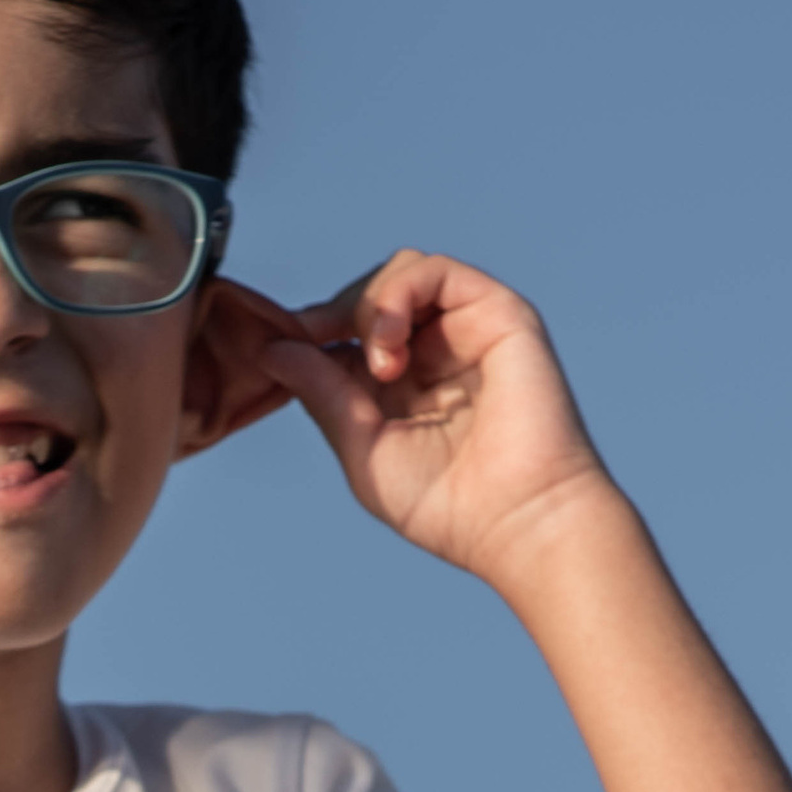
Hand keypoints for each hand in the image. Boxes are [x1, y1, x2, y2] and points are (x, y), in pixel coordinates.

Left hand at [246, 250, 619, 595]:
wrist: (517, 520)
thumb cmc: (449, 505)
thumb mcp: (361, 448)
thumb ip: (322, 394)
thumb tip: (274, 348)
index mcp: (405, 386)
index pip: (348, 333)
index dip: (311, 332)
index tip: (278, 347)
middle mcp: (437, 352)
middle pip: (372, 294)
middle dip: (334, 314)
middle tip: (315, 346)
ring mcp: (467, 329)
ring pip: (402, 273)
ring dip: (369, 305)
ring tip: (375, 363)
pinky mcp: (497, 313)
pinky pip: (436, 271)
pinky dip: (398, 294)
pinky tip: (388, 345)